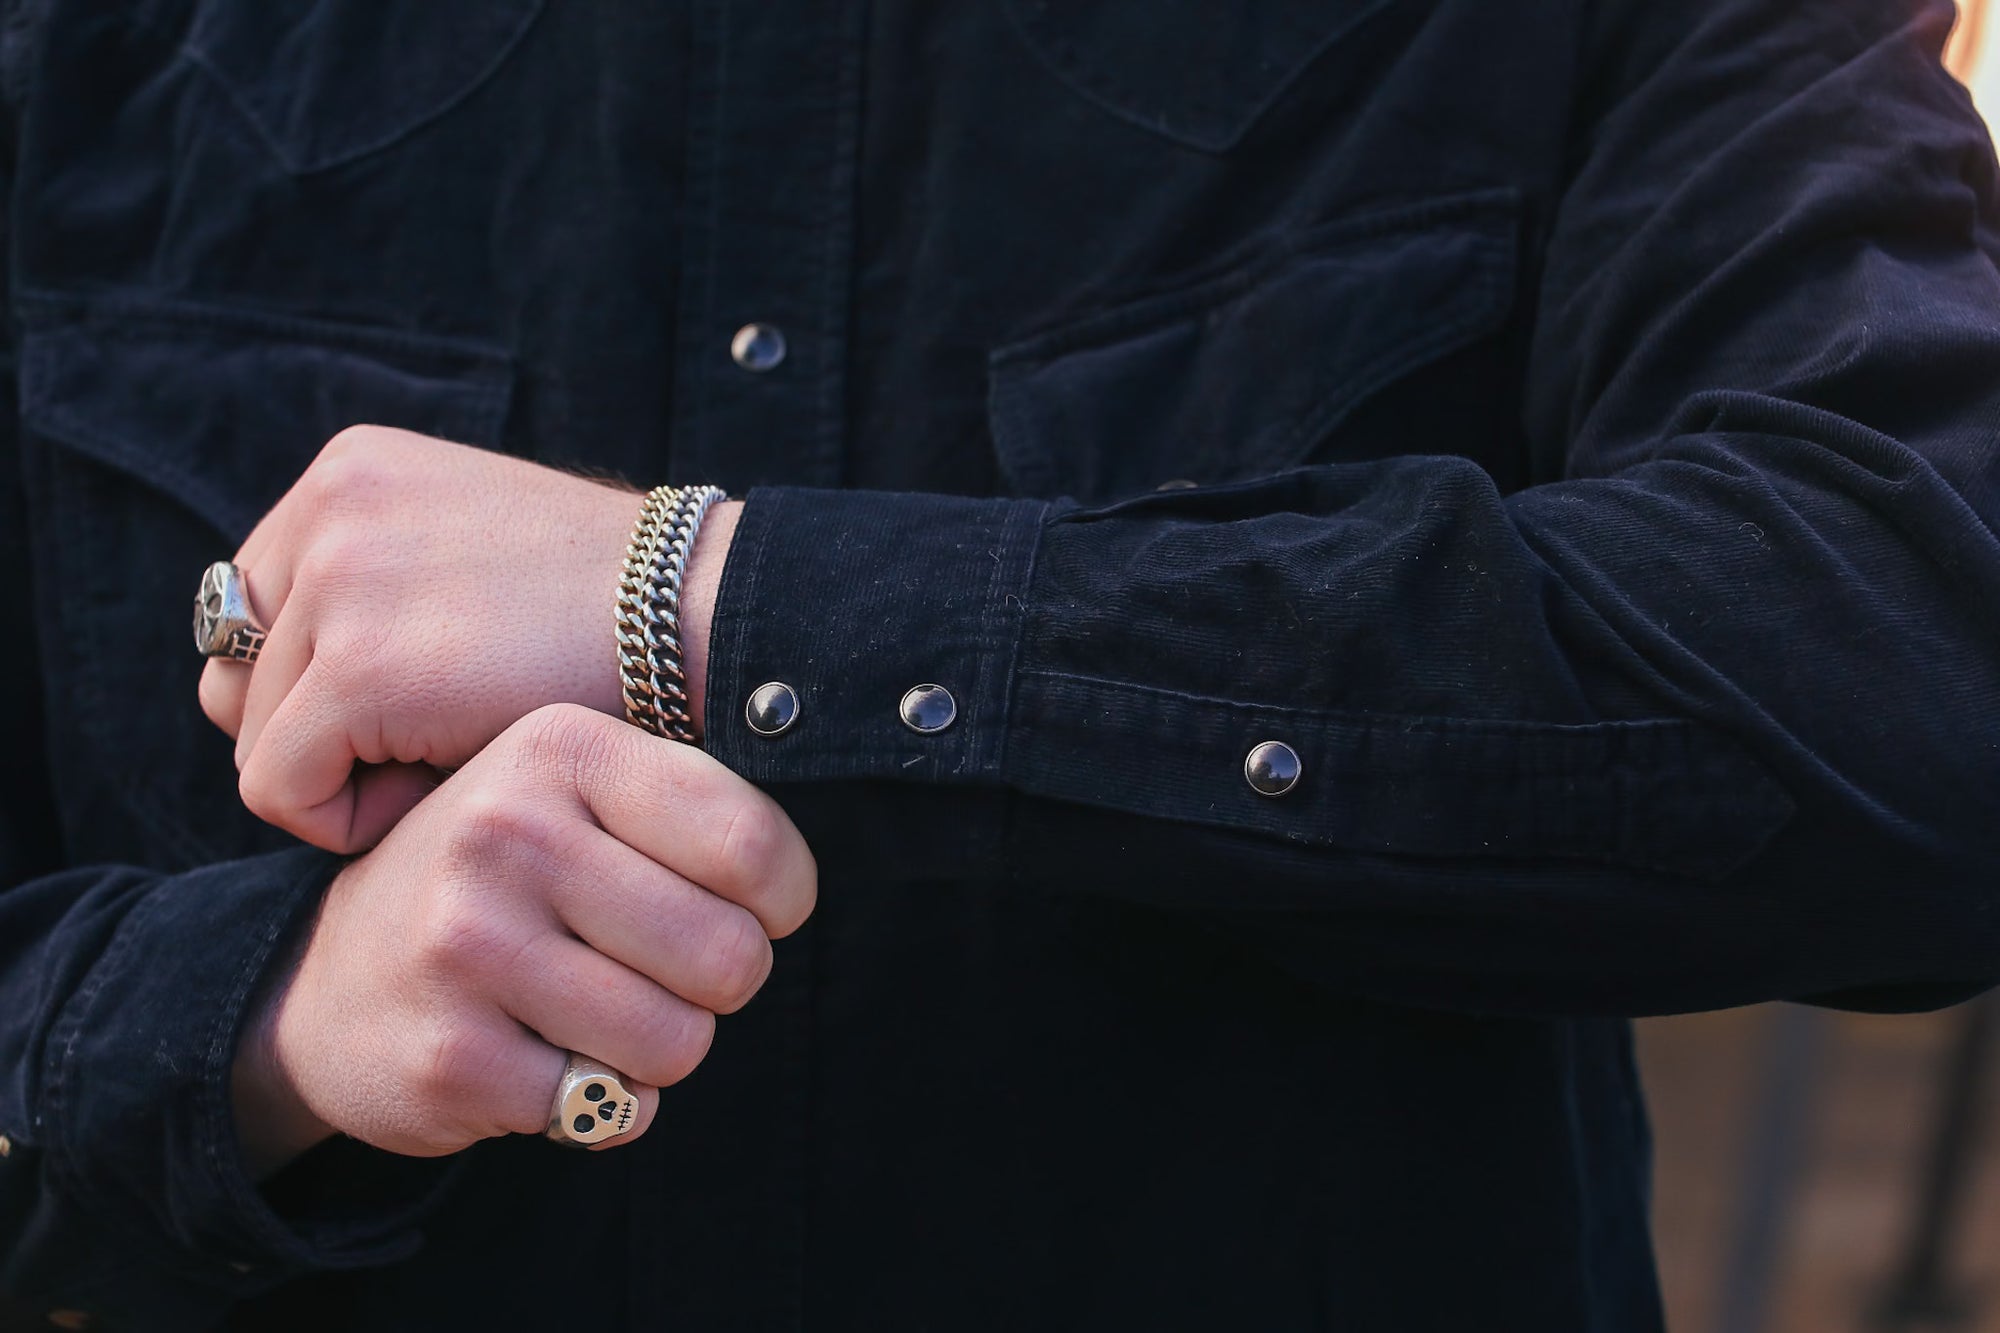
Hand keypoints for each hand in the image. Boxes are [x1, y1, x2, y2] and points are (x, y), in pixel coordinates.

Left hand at [198, 426, 740, 853]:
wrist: (704, 618)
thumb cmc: (615, 611)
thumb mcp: (472, 551)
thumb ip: (379, 583)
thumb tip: (294, 685)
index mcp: (349, 470)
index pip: (251, 612)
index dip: (318, 686)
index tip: (418, 711)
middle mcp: (327, 508)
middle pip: (234, 674)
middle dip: (316, 732)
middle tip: (428, 748)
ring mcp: (339, 581)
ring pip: (253, 735)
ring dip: (341, 775)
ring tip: (447, 761)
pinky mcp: (361, 668)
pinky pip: (279, 788)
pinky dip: (346, 818)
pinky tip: (438, 790)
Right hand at [231, 704, 815, 1173]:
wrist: (328, 978)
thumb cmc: (500, 881)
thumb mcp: (575, 797)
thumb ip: (685, 806)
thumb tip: (791, 881)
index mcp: (559, 749)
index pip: (752, 844)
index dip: (780, 900)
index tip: (749, 908)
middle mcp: (505, 833)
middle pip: (729, 955)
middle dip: (719, 986)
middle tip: (665, 973)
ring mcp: (468, 946)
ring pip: (679, 1042)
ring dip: (661, 1051)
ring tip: (601, 1015)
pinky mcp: (452, 1056)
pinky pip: (612, 1109)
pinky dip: (603, 1103)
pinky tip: (543, 1058)